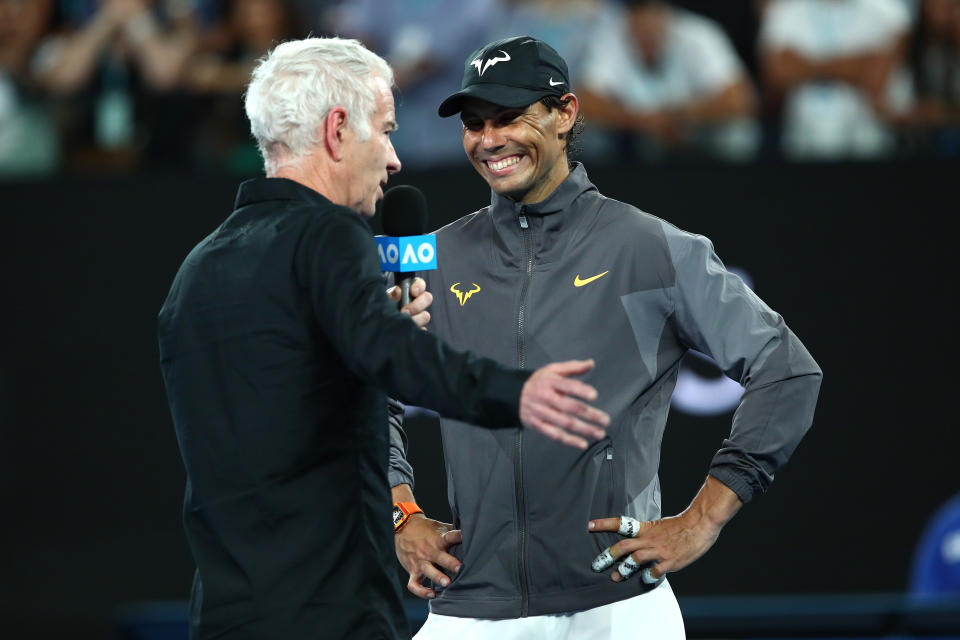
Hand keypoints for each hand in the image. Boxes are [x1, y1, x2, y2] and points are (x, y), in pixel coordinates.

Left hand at [387, 277, 432, 327]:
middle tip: (405, 310)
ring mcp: (418, 316)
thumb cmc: (382, 311)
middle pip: (427, 298)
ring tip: (403, 322)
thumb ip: (392, 294)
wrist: (379, 328)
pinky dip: (416, 329)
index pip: (419, 284)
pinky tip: (405, 330)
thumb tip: (398, 291)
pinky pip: (423, 329)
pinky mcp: (418, 328)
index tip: (413, 292)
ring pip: (426, 315)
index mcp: (407, 292)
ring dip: (416, 319)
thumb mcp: (383, 300)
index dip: (419, 286)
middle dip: (417, 304)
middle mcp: (415, 303)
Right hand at [395, 515, 461, 598]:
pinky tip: (432, 595)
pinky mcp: (412, 570)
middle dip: (450, 563)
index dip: (458, 536)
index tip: (466, 537)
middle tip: (459, 569)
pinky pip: (414, 584)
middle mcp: (429, 551)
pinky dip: (421, 591)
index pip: (450, 536)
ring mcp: (420, 561)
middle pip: (440, 557)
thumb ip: (453, 532)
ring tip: (447, 584)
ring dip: (437, 577)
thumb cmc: (425, 528)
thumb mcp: (440, 527)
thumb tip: (472, 531)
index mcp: (438, 540)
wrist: (403, 526)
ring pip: (428, 570)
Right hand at [520, 360, 608, 449]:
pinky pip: (555, 435)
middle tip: (605, 420)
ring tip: (599, 433)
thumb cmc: (538, 382)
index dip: (581, 390)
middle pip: (569, 407)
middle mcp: (546, 397)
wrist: (512, 395)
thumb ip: (573, 367)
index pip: (567, 386)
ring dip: (584, 429)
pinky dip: (569, 441)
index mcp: (550, 382)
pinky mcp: (538, 425)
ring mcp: (542, 413)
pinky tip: (582, 443)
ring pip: (565, 423)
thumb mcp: (552, 370)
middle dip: (589, 414)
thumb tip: (591, 363)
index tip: (594, 395)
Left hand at [588, 476, 740, 581]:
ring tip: (615, 577)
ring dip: (624, 569)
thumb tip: (635, 543)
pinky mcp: (670, 561)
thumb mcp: (659, 526)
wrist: (700, 524)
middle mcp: (649, 539)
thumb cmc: (681, 525)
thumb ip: (646, 535)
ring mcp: (659, 550)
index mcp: (645, 529)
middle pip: (624, 546)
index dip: (604, 524)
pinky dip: (648, 576)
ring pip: (636, 558)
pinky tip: (645, 579)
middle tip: (596, 565)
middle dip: (608, 556)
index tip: (589, 525)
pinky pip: (655, 570)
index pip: (621, 524)